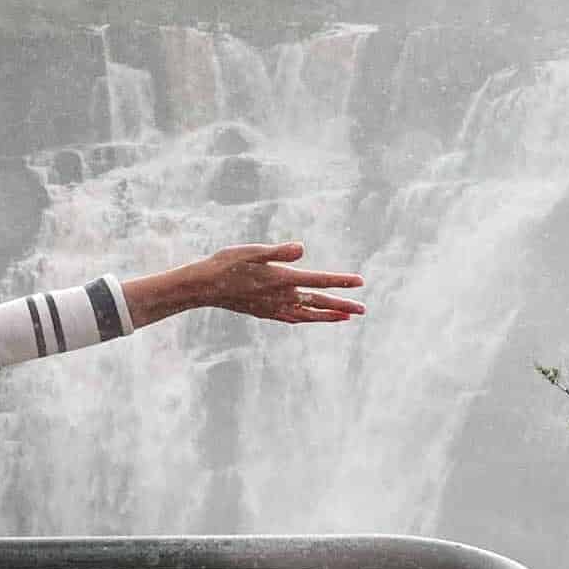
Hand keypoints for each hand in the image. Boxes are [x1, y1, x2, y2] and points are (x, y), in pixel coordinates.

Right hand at [195, 241, 364, 322]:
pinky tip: (312, 319)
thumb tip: (301, 249)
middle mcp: (281, 297)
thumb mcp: (252, 251)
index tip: (360, 282)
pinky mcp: (266, 313)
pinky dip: (308, 319)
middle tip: (364, 309)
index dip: (340, 281)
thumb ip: (279, 252)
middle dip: (343, 304)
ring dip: (329, 315)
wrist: (205, 287)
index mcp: (282, 279)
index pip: (318, 280)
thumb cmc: (227, 263)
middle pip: (319, 302)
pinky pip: (293, 319)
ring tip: (347, 317)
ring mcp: (274, 308)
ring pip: (309, 315)